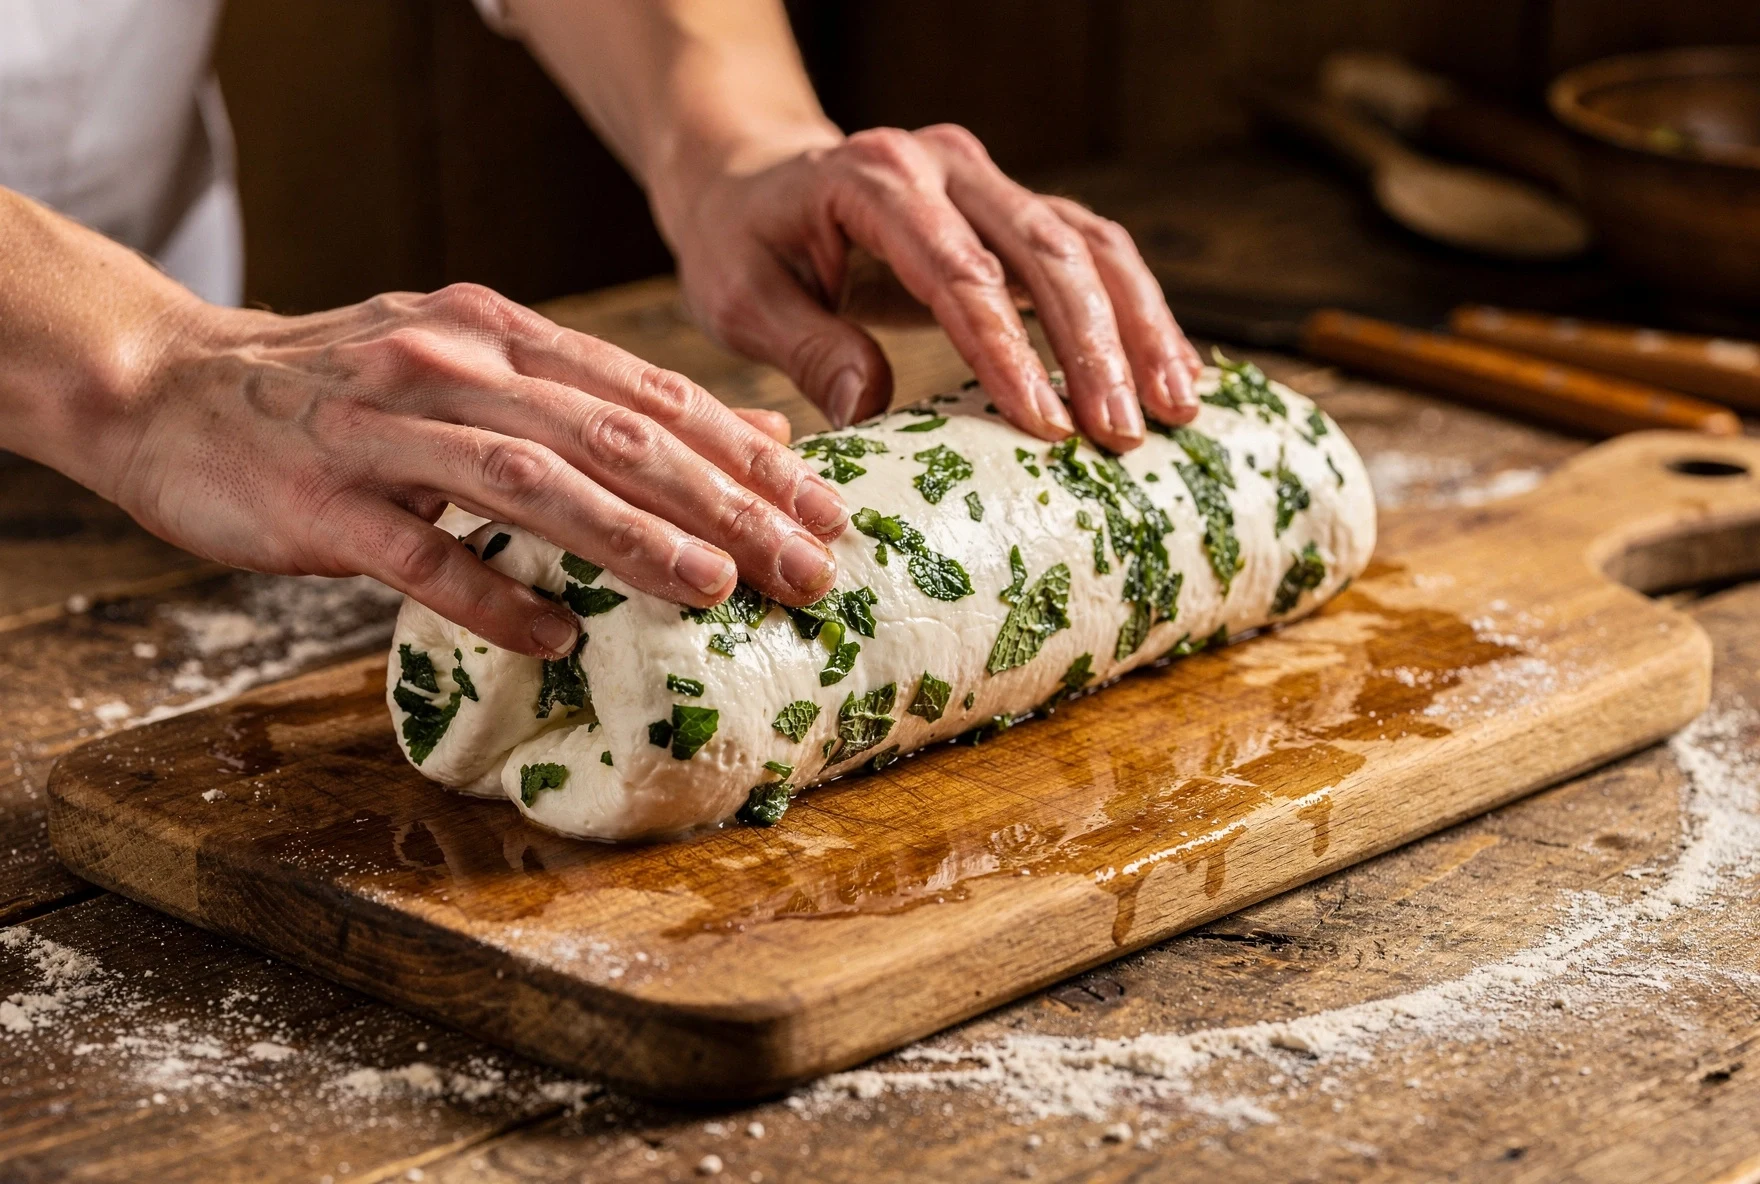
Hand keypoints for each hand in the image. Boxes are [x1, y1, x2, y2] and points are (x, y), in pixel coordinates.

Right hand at [97, 284, 849, 657]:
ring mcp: (384, 429)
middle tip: (803, 567)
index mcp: (503, 332)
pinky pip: (417, 552)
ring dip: (630, 539)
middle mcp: (454, 363)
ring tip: (713, 592)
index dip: (749, 455)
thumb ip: (606, 400)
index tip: (825, 512)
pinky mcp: (321, 500)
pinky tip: (559, 636)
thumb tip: (750, 435)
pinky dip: (492, 594)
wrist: (169, 386)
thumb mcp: (481, 366)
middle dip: (722, 504)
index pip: (652, 395)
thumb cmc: (348, 390)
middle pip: (613, 435)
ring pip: (528, 481)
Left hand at [653, 123, 1203, 451]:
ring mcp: (990, 183)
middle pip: (1047, 248)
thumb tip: (873, 406)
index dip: (1008, 349)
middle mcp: (948, 165)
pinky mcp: (1015, 211)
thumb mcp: (742, 297)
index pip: (960, 270)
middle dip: (1095, 346)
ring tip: (1176, 409)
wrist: (753, 183)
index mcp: (878, 179)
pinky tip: (1174, 373)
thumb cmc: (743, 243)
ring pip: (1090, 244)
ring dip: (1139, 327)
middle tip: (1125, 432)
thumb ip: (807, 346)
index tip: (1046, 424)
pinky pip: (1093, 252)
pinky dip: (1136, 312)